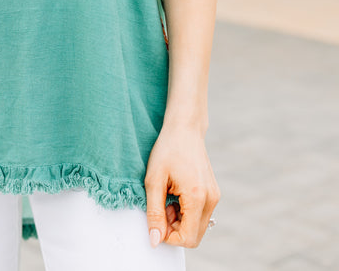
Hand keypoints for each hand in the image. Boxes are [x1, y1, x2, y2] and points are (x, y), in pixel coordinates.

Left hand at [144, 123, 219, 248]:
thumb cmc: (168, 149)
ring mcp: (214, 196)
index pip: (188, 238)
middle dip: (175, 229)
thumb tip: (155, 241)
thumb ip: (154, 213)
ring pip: (197, 227)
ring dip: (180, 221)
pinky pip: (200, 215)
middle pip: (194, 236)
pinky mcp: (213, 193)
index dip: (169, 237)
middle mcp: (211, 199)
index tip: (157, 219)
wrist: (185, 128)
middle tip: (161, 207)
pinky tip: (176, 195)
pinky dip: (186, 213)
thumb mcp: (154, 180)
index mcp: (197, 197)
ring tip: (167, 198)